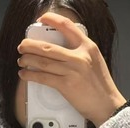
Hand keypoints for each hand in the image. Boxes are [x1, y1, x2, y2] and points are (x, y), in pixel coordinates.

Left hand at [17, 11, 126, 127]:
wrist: (107, 105)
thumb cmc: (101, 87)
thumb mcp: (95, 62)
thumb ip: (81, 54)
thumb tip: (61, 51)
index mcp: (88, 47)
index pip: (67, 27)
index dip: (52, 20)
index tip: (42, 19)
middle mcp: (80, 56)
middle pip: (49, 47)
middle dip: (31, 45)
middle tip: (22, 46)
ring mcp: (72, 71)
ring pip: (43, 62)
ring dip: (28, 60)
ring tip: (21, 60)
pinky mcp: (66, 85)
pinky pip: (44, 78)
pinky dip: (31, 76)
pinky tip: (25, 75)